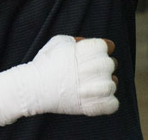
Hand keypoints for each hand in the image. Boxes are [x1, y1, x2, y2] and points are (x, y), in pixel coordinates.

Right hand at [0, 35, 118, 128]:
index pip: (107, 46)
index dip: (100, 50)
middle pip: (111, 63)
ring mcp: (96, 87)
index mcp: (89, 50)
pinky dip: (107, 102)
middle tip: (88, 71)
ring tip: (91, 85)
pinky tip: (95, 98)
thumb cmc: (45, 63)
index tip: (90, 56)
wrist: (34, 87)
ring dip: (104, 84)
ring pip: (112, 84)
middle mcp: (96, 66)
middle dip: (101, 66)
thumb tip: (87, 43)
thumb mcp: (58, 41)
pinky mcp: (93, 105)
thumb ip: (77, 40)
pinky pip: (113, 104)